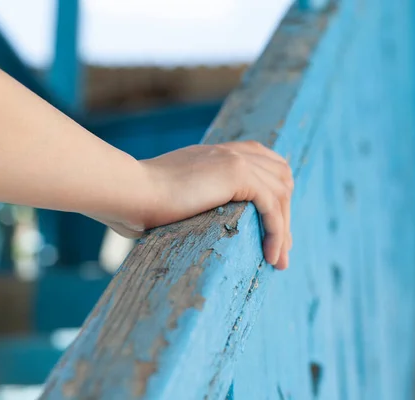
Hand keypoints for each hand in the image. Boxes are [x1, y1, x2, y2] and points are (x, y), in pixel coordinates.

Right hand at [107, 141, 293, 269]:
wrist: (128, 191)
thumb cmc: (135, 204)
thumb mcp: (167, 201)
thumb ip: (185, 205)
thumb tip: (172, 228)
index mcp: (215, 155)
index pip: (263, 162)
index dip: (275, 193)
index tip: (274, 226)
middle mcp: (229, 152)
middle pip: (280, 177)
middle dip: (286, 215)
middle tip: (281, 252)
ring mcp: (233, 160)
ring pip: (280, 194)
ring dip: (284, 229)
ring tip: (278, 260)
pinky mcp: (235, 173)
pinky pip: (271, 206)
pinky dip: (277, 233)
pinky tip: (271, 258)